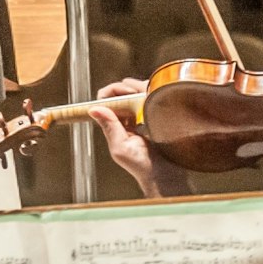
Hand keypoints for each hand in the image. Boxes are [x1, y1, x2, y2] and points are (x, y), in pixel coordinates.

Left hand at [89, 77, 186, 198]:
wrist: (168, 176)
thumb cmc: (143, 167)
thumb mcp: (122, 148)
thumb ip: (110, 128)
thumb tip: (94, 109)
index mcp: (114, 125)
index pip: (105, 99)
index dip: (113, 91)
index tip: (126, 91)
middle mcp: (126, 121)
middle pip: (121, 94)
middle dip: (129, 87)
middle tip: (142, 90)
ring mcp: (142, 120)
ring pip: (137, 96)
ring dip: (142, 90)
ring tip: (151, 92)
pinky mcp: (157, 120)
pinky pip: (152, 102)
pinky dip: (154, 96)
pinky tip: (159, 97)